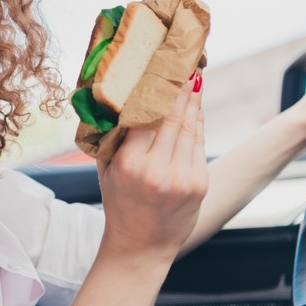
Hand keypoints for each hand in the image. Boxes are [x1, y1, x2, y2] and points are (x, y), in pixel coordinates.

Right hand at [97, 75, 208, 260]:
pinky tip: (195, 105)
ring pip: (189, 126)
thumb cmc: (119, 201)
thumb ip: (112, 134)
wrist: (141, 245)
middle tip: (183, 59)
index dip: (156, 87)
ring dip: (192, 99)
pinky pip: (198, 143)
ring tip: (192, 75)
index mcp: (131, 164)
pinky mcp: (199, 183)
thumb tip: (121, 93)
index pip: (146, 114)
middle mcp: (158, 170)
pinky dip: (196, 121)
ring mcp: (183, 178)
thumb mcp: (106, 168)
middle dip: (179, 85)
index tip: (160, 64)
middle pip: (172, 115)